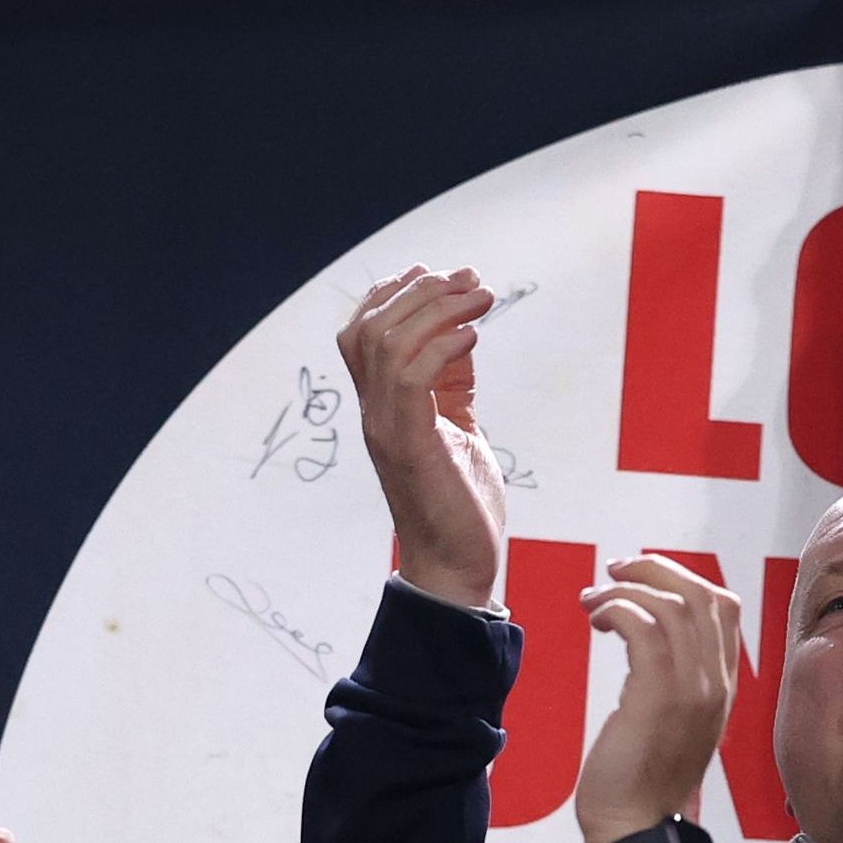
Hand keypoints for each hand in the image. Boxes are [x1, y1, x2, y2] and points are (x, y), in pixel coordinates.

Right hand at [337, 266, 510, 610]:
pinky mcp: (410, 446)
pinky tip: (475, 337)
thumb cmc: (460, 504)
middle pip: (370, 326)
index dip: (392, 293)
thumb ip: (453, 384)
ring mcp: (386, 429)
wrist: (458, 570)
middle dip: (421, 290)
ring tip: (480, 298)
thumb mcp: (460, 427)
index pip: (361, 333)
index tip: (440, 272)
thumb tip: (463, 335)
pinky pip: (411, 377)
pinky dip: (443, 346)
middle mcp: (374, 414)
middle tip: (471, 279)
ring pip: (386, 342)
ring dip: (436, 309)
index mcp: (381, 408)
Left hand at [570, 557, 742, 842]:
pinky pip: (642, 627)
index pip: (725, 608)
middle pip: (703, 594)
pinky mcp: (658, 697)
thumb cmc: (642, 782)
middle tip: (614, 571)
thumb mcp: (672, 723)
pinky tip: (596, 620)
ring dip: (627, 589)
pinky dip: (616, 610)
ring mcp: (692, 689)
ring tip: (594, 600)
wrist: (637, 829)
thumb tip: (645, 635)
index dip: (683, 580)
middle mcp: (716, 683)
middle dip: (655, 570)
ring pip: (673, 604)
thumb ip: (673, 680)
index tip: (642, 580)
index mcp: (723, 687)